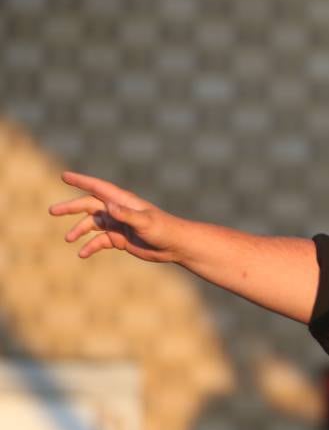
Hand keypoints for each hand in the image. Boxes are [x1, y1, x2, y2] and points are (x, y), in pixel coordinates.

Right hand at [49, 171, 182, 261]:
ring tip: (68, 239)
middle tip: (52, 211)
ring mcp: (118, 225)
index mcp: (123, 201)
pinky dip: (90, 246)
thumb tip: (108, 206)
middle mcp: (118, 211)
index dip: (81, 181)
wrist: (174, 246)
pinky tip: (83, 253)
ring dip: (79, 230)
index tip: (64, 176)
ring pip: (92, 224)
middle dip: (71, 208)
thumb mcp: (144, 222)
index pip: (98, 188)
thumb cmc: (163, 230)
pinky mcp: (120, 239)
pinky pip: (99, 241)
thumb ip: (126, 214)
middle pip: (89, 206)